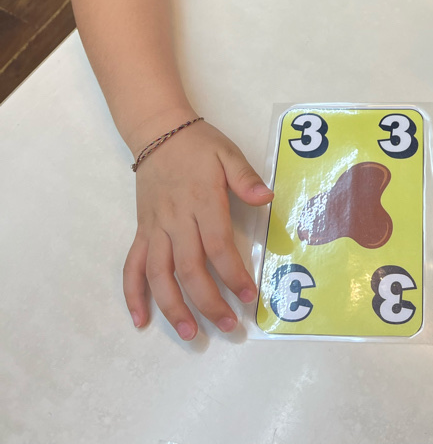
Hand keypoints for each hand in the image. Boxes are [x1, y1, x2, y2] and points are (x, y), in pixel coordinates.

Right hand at [124, 118, 272, 339]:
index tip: (249, 295)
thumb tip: (267, 198)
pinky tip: (141, 320)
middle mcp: (176, 219)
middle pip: (189, 268)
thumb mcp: (227, 152)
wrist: (158, 132)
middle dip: (209, 301)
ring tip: (190, 333)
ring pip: (159, 275)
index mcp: (201, 201)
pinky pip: (132, 265)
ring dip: (172, 307)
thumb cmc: (199, 145)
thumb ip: (245, 177)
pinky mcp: (142, 231)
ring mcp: (155, 228)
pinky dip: (133, 294)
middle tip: (229, 325)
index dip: (233, 274)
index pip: (218, 246)